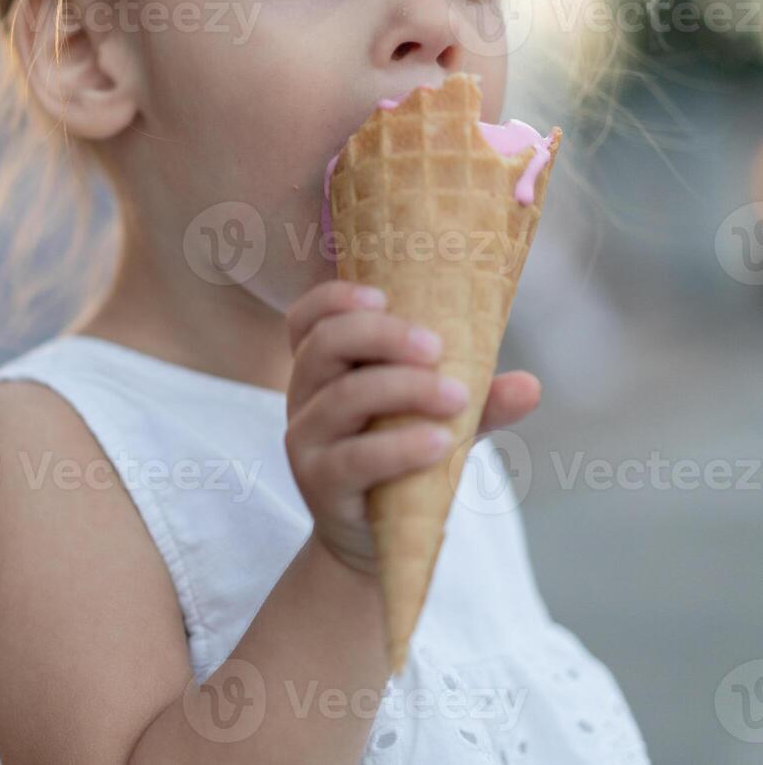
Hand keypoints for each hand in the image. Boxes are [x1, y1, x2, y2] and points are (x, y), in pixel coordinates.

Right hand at [283, 280, 541, 575]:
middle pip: (324, 344)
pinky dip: (400, 446)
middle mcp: (304, 396)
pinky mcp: (319, 484)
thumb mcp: (441, 420)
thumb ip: (478, 400)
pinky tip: (440, 443)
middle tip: (438, 347)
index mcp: (325, 368)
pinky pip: (355, 458)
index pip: (307, 318)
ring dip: (405, 388)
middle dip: (382, 336)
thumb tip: (530, 386)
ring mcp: (306, 440)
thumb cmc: (406, 461)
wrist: (380, 539)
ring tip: (458, 397)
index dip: (335, 299)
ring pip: (343, 398)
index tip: (383, 296)